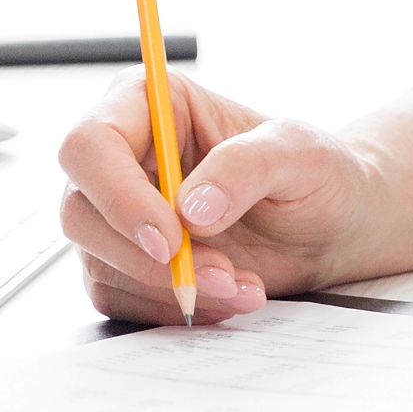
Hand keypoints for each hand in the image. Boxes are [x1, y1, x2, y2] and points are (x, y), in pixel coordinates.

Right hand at [54, 72, 379, 325]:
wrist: (333, 226)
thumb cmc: (315, 172)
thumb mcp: (299, 153)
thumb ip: (246, 166)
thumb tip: (189, 209)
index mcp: (150, 104)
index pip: (91, 143)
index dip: (117, 195)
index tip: (170, 239)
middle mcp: (123, 157)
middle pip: (79, 211)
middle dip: (147, 257)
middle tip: (220, 273)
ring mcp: (118, 214)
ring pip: (98, 262)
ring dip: (171, 288)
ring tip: (242, 285)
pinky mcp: (127, 263)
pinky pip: (121, 297)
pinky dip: (173, 307)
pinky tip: (227, 296)